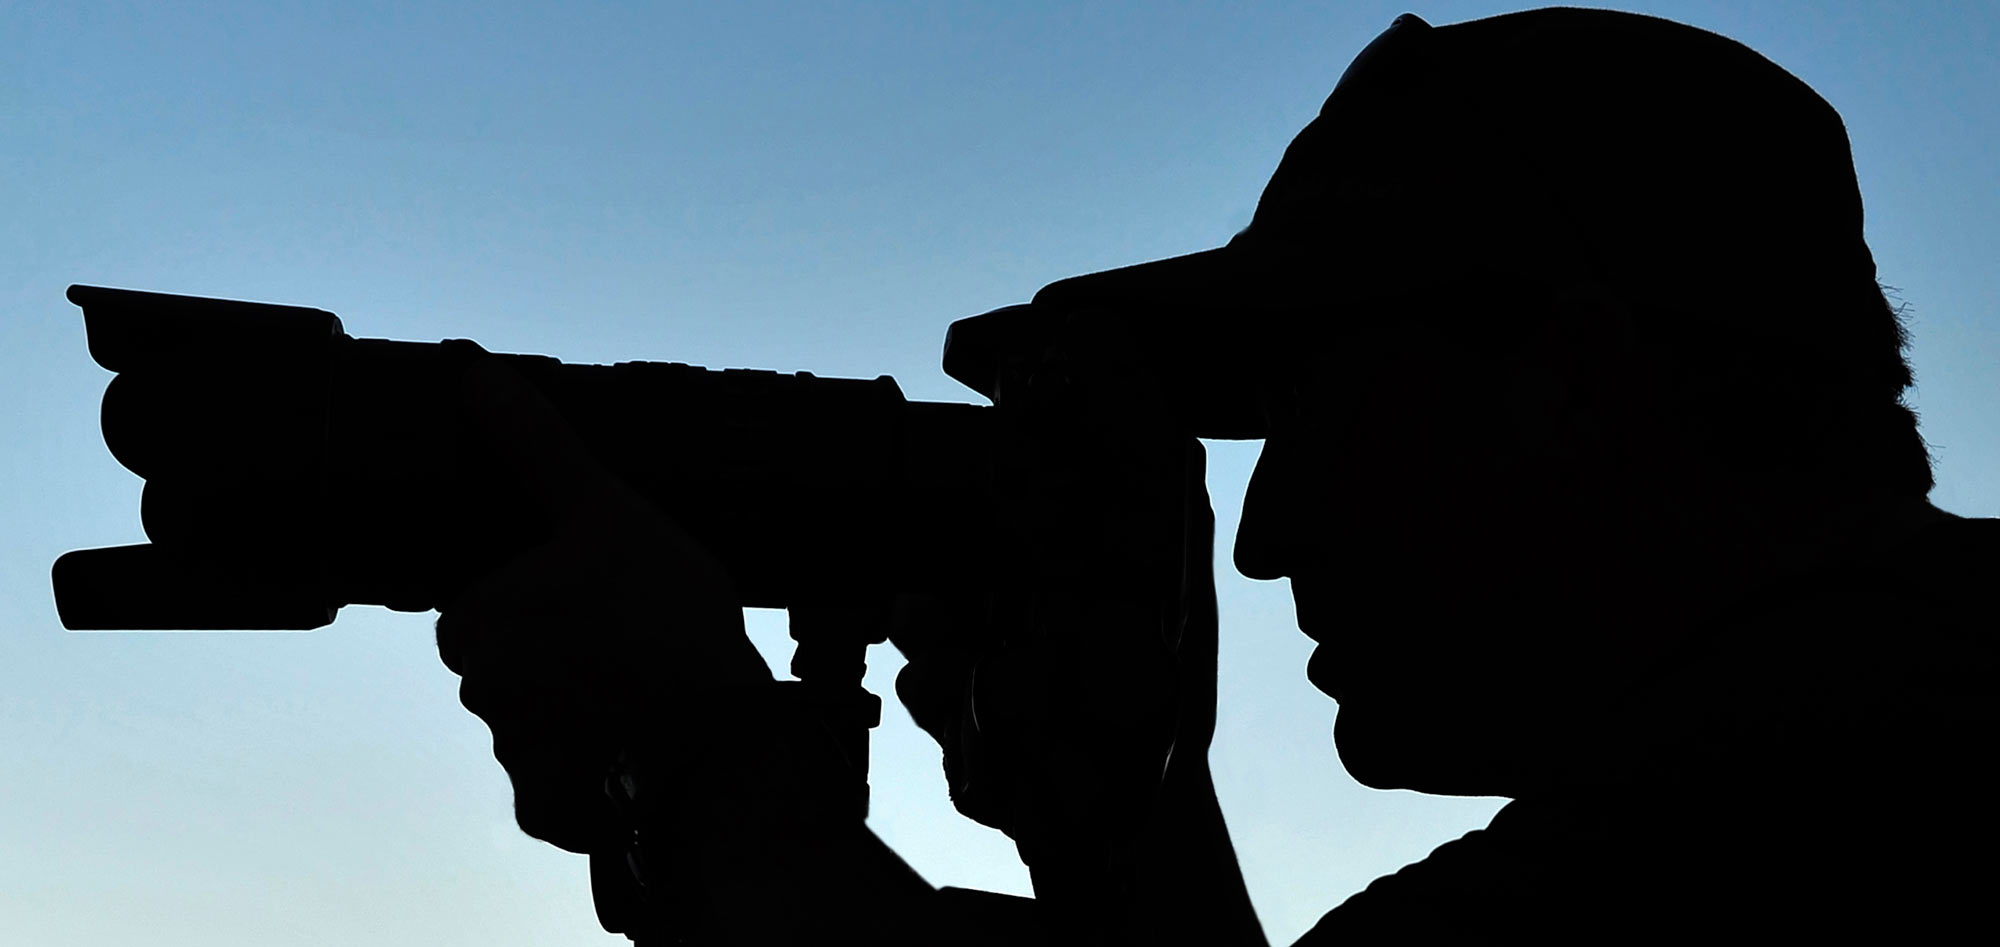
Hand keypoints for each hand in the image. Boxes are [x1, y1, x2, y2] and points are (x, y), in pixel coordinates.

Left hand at [435, 357, 770, 853]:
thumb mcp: (609, 513)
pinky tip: (649, 747)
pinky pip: (565, 787)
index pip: (490, 601)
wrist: (718, 752)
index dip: (548, 595)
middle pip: (513, 665)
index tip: (604, 598)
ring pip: (541, 725)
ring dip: (582, 714)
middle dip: (561, 658)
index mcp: (475, 622)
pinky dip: (599, 772)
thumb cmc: (664, 622)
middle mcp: (478, 698)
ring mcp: (513, 762)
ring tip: (654, 697)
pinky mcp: (549, 816)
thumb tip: (476, 376)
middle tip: (636, 644)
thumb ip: (540, 451)